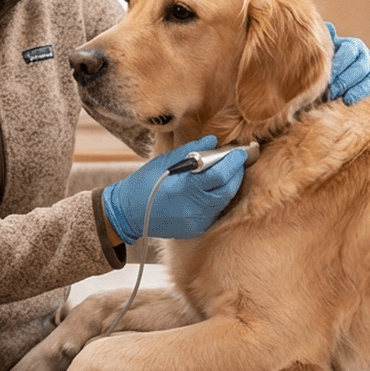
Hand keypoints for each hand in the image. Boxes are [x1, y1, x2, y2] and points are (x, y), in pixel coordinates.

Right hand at [102, 136, 249, 243]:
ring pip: (224, 202)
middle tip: (237, 159)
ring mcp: (196, 222)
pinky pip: (215, 211)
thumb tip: (212, 141)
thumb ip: (191, 151)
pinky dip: (219, 197)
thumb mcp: (164, 161)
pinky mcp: (196, 229)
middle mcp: (193, 209)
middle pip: (227, 190)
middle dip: (236, 173)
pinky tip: (215, 187)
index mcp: (184, 189)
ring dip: (230, 185)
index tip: (241, 151)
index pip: (220, 175)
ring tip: (228, 171)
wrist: (128, 213)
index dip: (233, 162)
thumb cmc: (143, 184)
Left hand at [326, 23, 369, 103]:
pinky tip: (361, 104)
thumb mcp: (325, 57)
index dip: (339, 64)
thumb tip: (329, 27)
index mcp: (354, 46)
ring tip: (345, 100)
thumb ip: (326, 45)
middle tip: (332, 92)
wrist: (336, 89)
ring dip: (358, 91)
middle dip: (345, 80)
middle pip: (361, 67)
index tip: (327, 76)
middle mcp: (368, 58)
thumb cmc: (328, 71)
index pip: (349, 51)